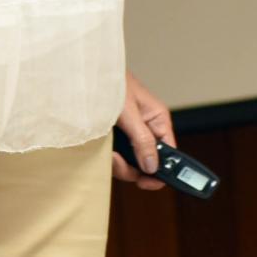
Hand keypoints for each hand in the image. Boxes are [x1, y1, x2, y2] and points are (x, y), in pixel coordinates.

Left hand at [112, 68, 176, 189]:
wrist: (87, 74)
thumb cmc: (111, 84)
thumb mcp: (129, 114)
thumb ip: (143, 140)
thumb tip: (153, 166)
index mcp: (158, 119)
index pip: (169, 152)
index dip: (162, 170)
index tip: (149, 182)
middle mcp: (147, 129)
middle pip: (149, 162)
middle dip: (133, 168)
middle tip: (118, 163)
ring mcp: (131, 134)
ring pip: (132, 163)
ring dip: (119, 164)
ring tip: (109, 154)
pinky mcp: (116, 137)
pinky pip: (118, 156)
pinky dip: (110, 158)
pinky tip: (105, 151)